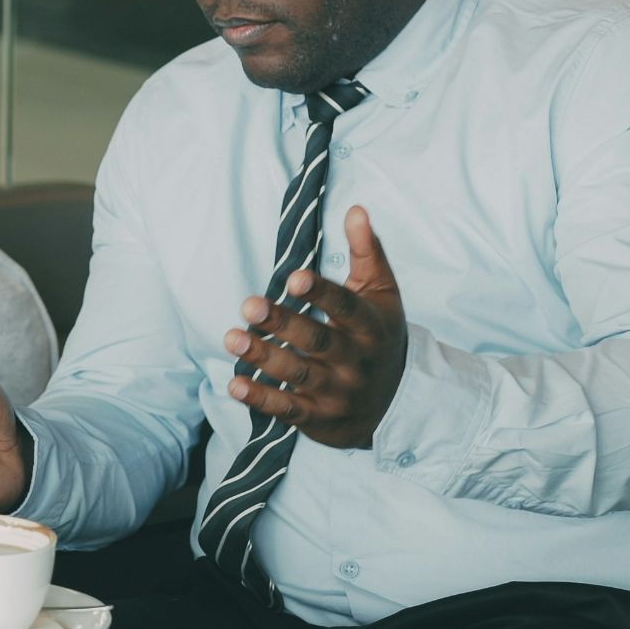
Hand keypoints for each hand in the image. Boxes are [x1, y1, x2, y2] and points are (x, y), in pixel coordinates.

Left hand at [224, 205, 407, 448]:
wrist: (397, 402)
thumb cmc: (378, 335)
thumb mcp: (381, 293)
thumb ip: (367, 252)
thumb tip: (356, 209)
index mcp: (370, 327)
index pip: (345, 307)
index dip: (320, 294)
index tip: (293, 278)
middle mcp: (355, 361)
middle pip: (318, 342)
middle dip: (283, 324)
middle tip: (249, 305)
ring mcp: (337, 393)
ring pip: (298, 375)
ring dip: (263, 357)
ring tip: (232, 337)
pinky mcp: (318, 418)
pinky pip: (288, 410)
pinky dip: (261, 398)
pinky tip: (235, 383)